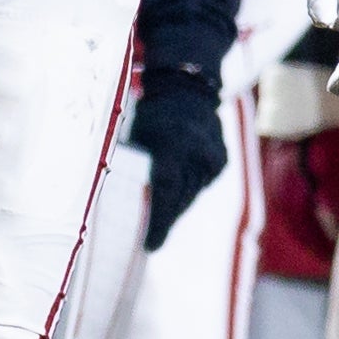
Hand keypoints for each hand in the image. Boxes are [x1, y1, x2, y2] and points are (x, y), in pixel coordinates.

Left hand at [126, 67, 226, 250]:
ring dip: (174, 208)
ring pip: (190, 195)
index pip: (165, 191)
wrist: (185, 91)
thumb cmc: (148, 116)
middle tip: (149, 242)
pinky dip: (186, 192)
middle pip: (179, 199)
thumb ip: (132, 168)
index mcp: (172, 144)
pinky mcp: (220, 162)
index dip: (158, 222)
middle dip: (163, 222)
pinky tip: (175, 192)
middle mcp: (196, 152)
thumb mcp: (134, 137)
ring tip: (158, 220)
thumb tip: (118, 206)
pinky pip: (199, 186)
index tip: (151, 247)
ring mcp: (212, 158)